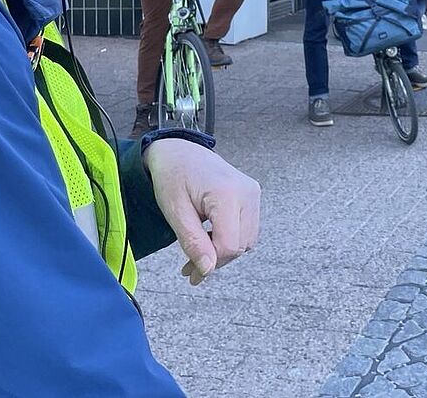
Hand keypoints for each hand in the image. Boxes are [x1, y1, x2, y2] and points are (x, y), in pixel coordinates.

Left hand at [143, 139, 260, 285]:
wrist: (180, 151)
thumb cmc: (173, 176)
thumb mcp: (175, 211)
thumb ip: (193, 242)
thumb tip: (207, 270)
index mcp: (227, 194)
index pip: (229, 244)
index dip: (211, 264)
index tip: (191, 275)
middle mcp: (247, 192)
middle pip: (241, 245)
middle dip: (216, 260)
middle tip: (188, 268)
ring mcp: (252, 193)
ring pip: (247, 240)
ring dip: (224, 252)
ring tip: (197, 252)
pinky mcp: (252, 195)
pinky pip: (247, 229)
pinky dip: (230, 239)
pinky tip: (209, 238)